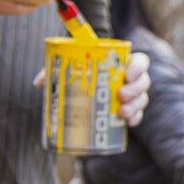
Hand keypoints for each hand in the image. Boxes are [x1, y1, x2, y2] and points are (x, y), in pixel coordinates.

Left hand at [32, 51, 150, 126]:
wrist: (82, 90)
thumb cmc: (78, 74)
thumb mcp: (67, 69)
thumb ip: (54, 70)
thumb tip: (39, 83)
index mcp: (122, 63)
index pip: (140, 61)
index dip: (138, 67)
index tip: (127, 73)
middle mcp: (131, 79)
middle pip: (143, 82)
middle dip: (135, 89)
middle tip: (120, 95)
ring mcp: (133, 96)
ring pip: (142, 99)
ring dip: (135, 106)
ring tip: (121, 113)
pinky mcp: (130, 111)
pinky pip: (137, 115)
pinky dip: (134, 119)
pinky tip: (127, 123)